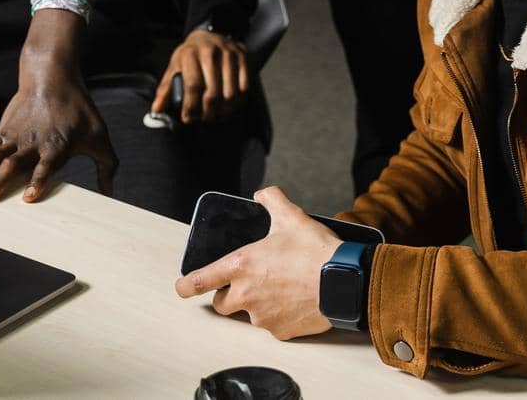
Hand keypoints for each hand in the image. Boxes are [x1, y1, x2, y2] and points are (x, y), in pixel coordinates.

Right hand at [0, 9, 116, 203]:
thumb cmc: (79, 110)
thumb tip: (110, 193)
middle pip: (13, 164)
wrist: (53, 77)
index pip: (46, 167)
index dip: (38, 181)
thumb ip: (106, 166)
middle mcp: (33, 143)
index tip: (28, 197)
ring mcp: (15, 137)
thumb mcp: (100, 136)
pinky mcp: (4, 132)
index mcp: (57, 146)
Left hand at [151, 28, 249, 123]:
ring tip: (215, 116)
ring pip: (229, 94)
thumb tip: (157, 109)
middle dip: (207, 113)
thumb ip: (166, 89)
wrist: (210, 35)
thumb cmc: (191, 55)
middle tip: (203, 120)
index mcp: (190, 54)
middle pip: (212, 93)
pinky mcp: (243, 58)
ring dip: (223, 111)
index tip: (188, 118)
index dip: (190, 107)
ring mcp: (229, 54)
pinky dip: (236, 103)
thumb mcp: (175, 67)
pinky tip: (228, 107)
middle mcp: (210, 52)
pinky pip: (244, 88)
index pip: (192, 86)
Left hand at [174, 186, 341, 340]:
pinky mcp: (280, 332)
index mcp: (241, 266)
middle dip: (229, 295)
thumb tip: (264, 194)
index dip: (187, 284)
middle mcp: (246, 295)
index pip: (202, 280)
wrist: (344, 282)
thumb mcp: (291, 217)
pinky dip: (280, 315)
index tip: (182, 287)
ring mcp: (262, 317)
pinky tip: (295, 301)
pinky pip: (273, 325)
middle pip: (222, 303)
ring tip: (283, 288)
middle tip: (250, 282)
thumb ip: (272, 201)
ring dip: (258, 304)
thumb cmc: (316, 252)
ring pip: (250, 314)